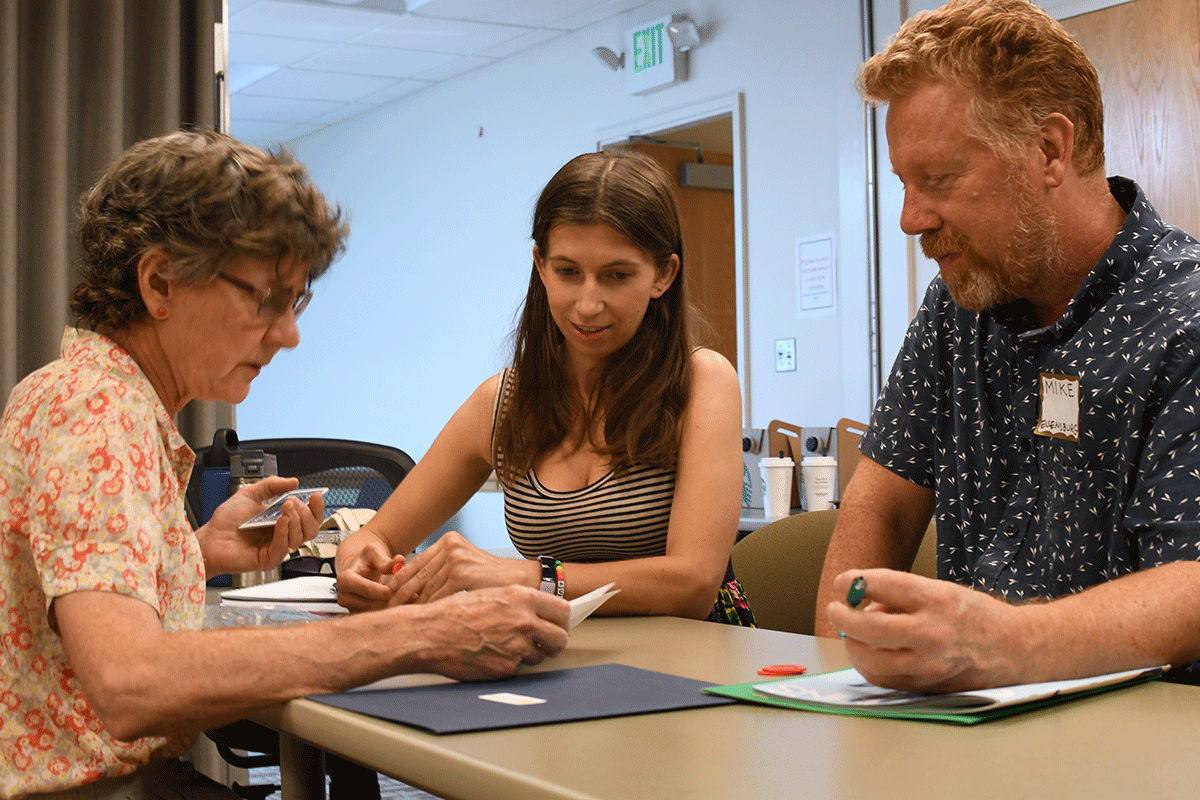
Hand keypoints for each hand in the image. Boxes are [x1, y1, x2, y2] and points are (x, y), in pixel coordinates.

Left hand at [198, 476, 323, 574]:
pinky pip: (284, 546)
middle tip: (294, 501)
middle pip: (311, 529)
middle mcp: (283, 535)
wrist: (209, 538)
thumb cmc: (226, 522)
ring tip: (285, 507)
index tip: (316, 496)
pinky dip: (285, 531)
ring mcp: (277, 548)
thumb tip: (293, 481)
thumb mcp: (249, 494)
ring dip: (296, 519)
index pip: (310, 518)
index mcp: (282, 521)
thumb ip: (271, 485)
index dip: (317, 508)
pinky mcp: (268, 559)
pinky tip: (280, 520)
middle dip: (307, 513)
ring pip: (301, 537)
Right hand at [335, 535, 404, 611]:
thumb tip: (400, 561)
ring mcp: (349, 607)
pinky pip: (374, 617)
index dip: (386, 591)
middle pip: (371, 604)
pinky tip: (403, 605)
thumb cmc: (367, 560)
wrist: (360, 569)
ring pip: (374, 613)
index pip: (368, 589)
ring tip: (411, 600)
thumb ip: (386, 559)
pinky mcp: (356, 614)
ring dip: (393, 608)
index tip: (403, 589)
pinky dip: (389, 612)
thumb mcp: (375, 552)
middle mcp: (344, 596)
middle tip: (413, 597)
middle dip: (392, 600)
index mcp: (345, 579)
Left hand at [388, 531, 536, 603]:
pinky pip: (437, 596)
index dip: (401, 579)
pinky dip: (428, 609)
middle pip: (417, 574)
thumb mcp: (465, 564)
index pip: (417, 561)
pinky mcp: (461, 575)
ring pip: (425, 588)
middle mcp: (450, 546)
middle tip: (389, 607)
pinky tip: (423, 619)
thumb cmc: (493, 578)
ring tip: (402, 617)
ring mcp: (455, 559)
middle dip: (401, 594)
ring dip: (412, 604)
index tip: (390, 592)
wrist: (520, 580)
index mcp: (449, 541)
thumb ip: (442, 569)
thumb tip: (413, 586)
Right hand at [411, 585, 569, 679]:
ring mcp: (517, 647)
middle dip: (555, 643)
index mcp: (521, 597)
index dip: (563, 620)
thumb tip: (538, 613)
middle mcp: (524, 621)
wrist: (430, 634)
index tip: (559, 625)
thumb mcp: (490, 593)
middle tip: (546, 644)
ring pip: (539, 656)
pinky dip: (508, 665)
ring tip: (504, 647)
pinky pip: (517, 669)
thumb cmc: (454, 613)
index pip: (562, 610)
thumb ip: (518, 603)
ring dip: (528, 654)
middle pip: (560, 638)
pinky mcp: (506, 668)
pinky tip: (490, 656)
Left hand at [825, 568, 1020, 691]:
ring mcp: (929, 664)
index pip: (883, 585)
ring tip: (853, 632)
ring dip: (852, 643)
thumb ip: (901, 595)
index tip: (843, 581)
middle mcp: (932, 633)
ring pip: (870, 659)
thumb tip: (860, 601)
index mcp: (937, 600)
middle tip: (837, 610)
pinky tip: (869, 651)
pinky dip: (868, 663)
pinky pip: (882, 678)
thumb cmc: (975, 616)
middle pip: (870, 627)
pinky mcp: (926, 686)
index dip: (854, 581)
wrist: (1015, 649)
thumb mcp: (942, 590)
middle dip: (844, 617)